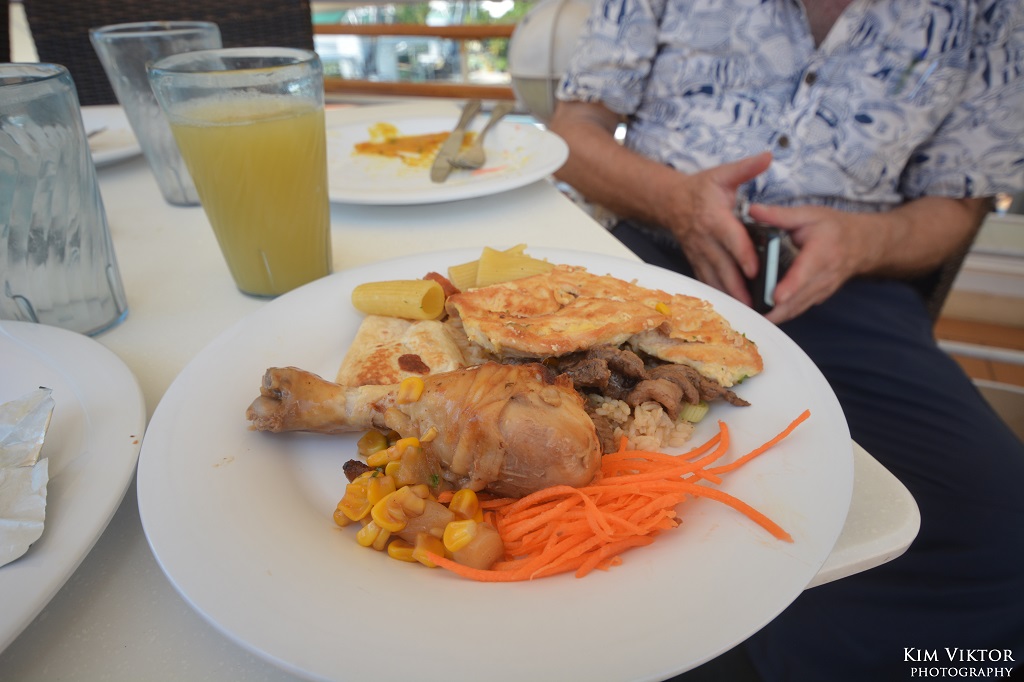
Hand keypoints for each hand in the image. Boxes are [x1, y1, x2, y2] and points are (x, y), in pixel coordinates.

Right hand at [664, 151, 772, 304]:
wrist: (670, 202)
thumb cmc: (701, 189)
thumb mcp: (722, 174)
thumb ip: (746, 168)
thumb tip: (768, 156)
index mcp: (714, 218)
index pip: (731, 239)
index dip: (743, 254)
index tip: (755, 269)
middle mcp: (705, 239)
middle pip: (723, 266)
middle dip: (739, 285)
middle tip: (756, 302)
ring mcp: (699, 254)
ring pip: (715, 278)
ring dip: (730, 295)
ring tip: (747, 311)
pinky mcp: (697, 262)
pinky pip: (707, 281)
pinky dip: (719, 295)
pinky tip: (732, 308)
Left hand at [746, 203, 875, 323]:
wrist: (861, 244)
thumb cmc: (833, 227)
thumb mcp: (809, 214)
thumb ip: (780, 215)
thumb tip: (752, 210)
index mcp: (822, 251)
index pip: (805, 271)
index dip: (791, 286)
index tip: (776, 297)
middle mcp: (824, 275)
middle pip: (798, 298)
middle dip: (774, 309)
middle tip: (749, 315)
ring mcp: (822, 290)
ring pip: (796, 309)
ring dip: (774, 316)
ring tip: (749, 320)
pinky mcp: (817, 298)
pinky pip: (797, 310)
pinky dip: (780, 314)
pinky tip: (760, 316)